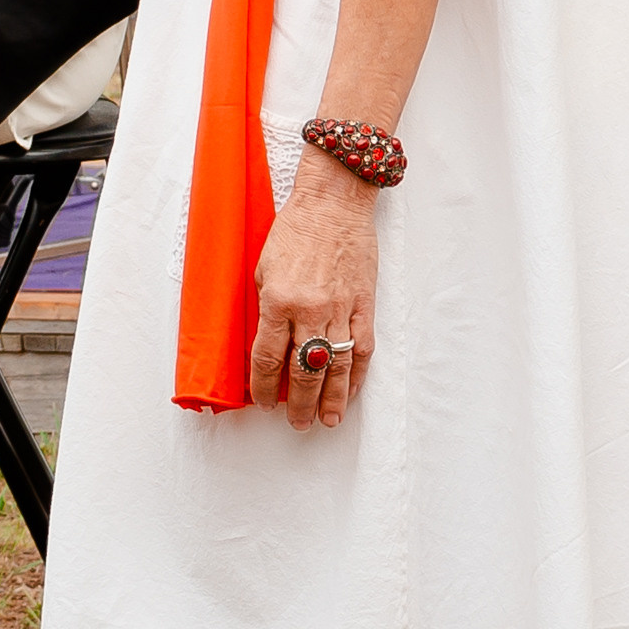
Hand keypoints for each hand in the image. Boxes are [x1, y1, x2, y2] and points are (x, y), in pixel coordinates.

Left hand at [249, 148, 376, 429]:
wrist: (333, 205)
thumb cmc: (294, 231)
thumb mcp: (264, 268)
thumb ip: (267, 308)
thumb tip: (267, 345)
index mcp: (278, 300)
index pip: (268, 357)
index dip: (264, 385)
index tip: (263, 401)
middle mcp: (310, 310)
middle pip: (303, 370)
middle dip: (298, 402)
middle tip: (295, 422)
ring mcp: (341, 310)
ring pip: (336, 368)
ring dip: (332, 399)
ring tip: (326, 421)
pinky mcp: (365, 307)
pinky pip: (362, 350)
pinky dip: (357, 376)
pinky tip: (352, 393)